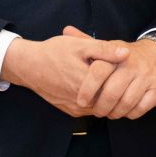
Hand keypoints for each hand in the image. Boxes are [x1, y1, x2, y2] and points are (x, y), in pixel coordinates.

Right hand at [0, 27, 132, 117]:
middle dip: (115, 85)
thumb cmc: (53, 52)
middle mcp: (81, 101)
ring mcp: (75, 109)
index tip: (121, 63)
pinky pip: (90, 109)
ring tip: (107, 78)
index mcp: (85, 83)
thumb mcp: (79, 45)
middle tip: (117, 72)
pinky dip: (96, 99)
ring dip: (106, 94)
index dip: (121, 73)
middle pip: (109, 97)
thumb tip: (126, 54)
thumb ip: (104, 50)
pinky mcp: (70, 111)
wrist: (28, 66)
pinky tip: (95, 85)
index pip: (116, 83)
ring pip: (101, 105)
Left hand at [74, 34, 155, 120]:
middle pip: (112, 92)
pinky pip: (141, 108)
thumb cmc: (127, 55)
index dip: (88, 88)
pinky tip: (126, 111)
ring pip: (126, 103)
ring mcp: (147, 77)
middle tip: (96, 112)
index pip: (99, 71)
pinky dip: (131, 114)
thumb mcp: (109, 46)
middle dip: (101, 107)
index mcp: (118, 54)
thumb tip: (66, 30)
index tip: (81, 101)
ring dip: (115, 113)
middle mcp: (133, 65)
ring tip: (109, 113)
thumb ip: (88, 42)